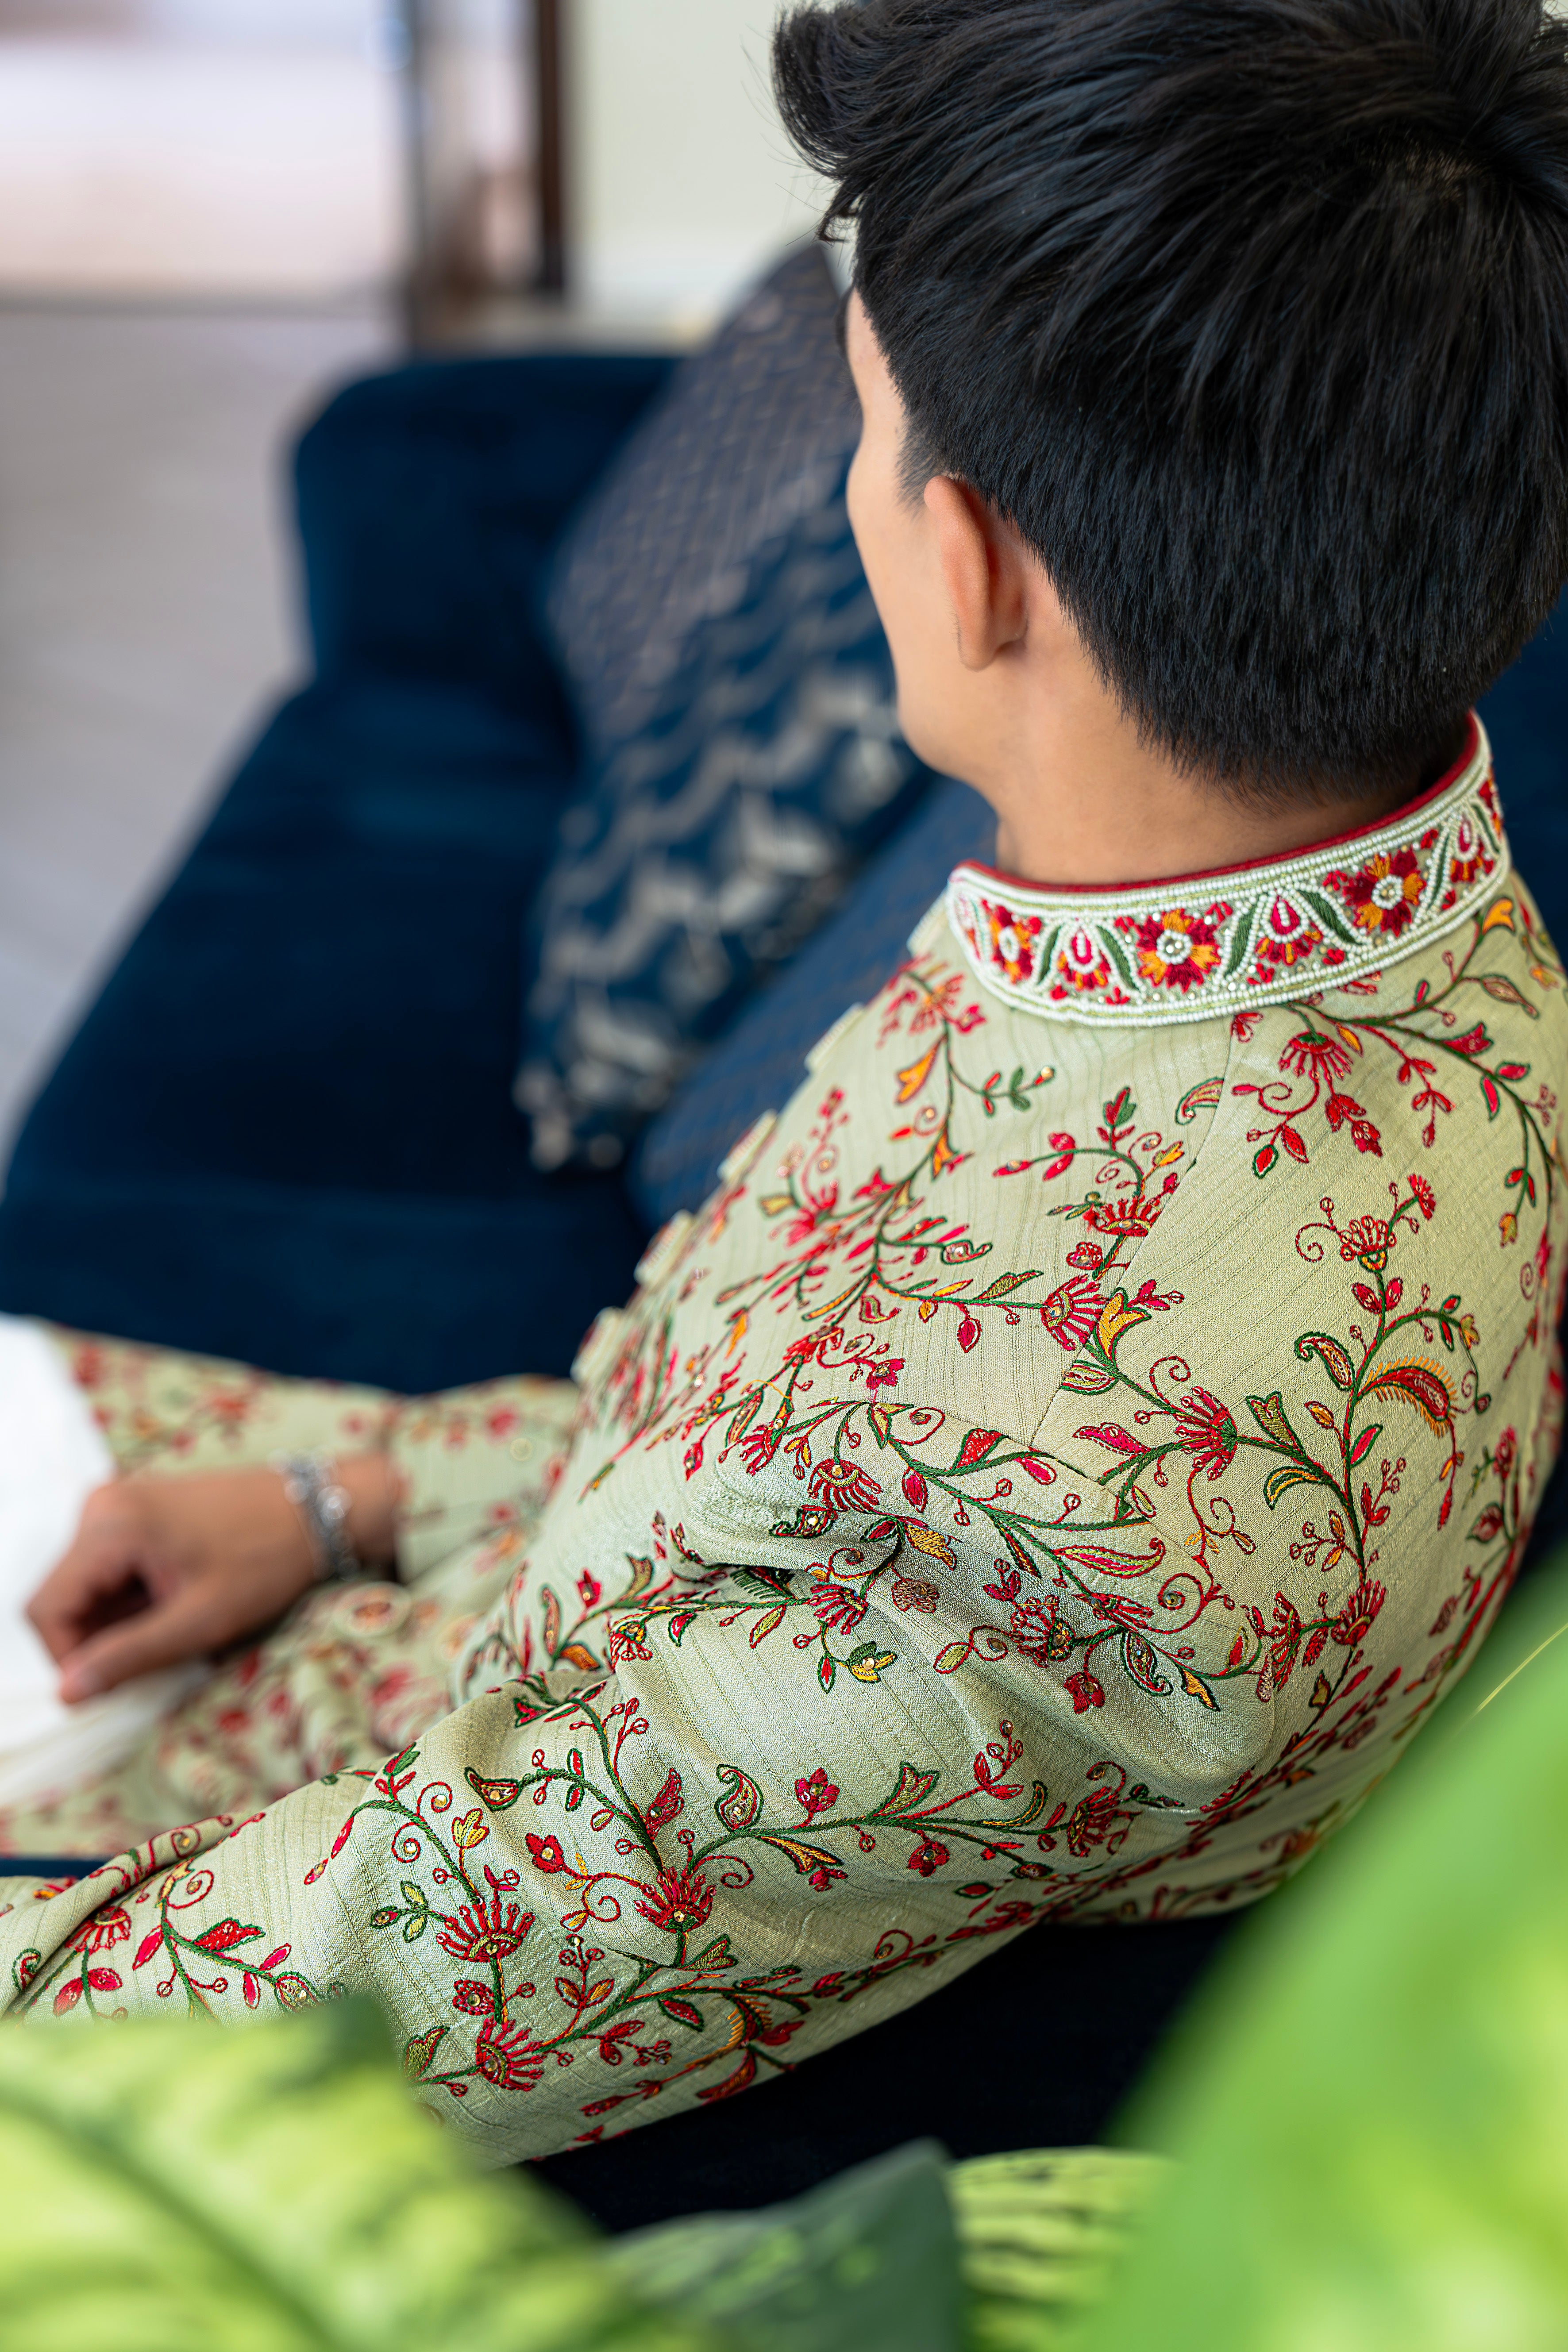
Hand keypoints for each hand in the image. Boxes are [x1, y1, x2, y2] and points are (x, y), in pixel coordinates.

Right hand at [27, 1454, 397, 1702]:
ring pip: (87, 1585)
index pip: (47, 1607)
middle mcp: (103, 1505)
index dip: (66, 1657)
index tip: (107, 1687)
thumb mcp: (199, 1621)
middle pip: (64, 1595)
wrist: (317, 1511)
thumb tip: (66, 1693)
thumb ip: (128, 1657)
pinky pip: (110, 1567)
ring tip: (173, 1626)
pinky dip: (131, 1599)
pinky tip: (174, 1605)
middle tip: (153, 1657)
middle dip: (95, 1638)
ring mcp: (120, 1504)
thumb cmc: (267, 1563)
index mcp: (110, 1525)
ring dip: (116, 1621)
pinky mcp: (138, 1510)